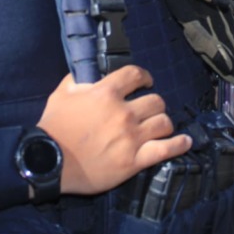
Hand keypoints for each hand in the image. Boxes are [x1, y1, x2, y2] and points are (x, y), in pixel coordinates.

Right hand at [38, 66, 191, 195]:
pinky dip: (179, 144)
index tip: (146, 81)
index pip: (136, 75)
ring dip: (163, 122)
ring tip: (159, 125)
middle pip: (156, 100)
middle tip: (148, 109)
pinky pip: (166, 149)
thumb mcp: (62, 94)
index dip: (144, 76)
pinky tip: (186, 141)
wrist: (48, 162)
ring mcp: (131, 138)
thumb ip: (78, 79)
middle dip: (153, 103)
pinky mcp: (134, 161)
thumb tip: (90, 72)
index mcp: (106, 93)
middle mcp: (123, 113)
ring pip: (164, 122)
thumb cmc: (53, 127)